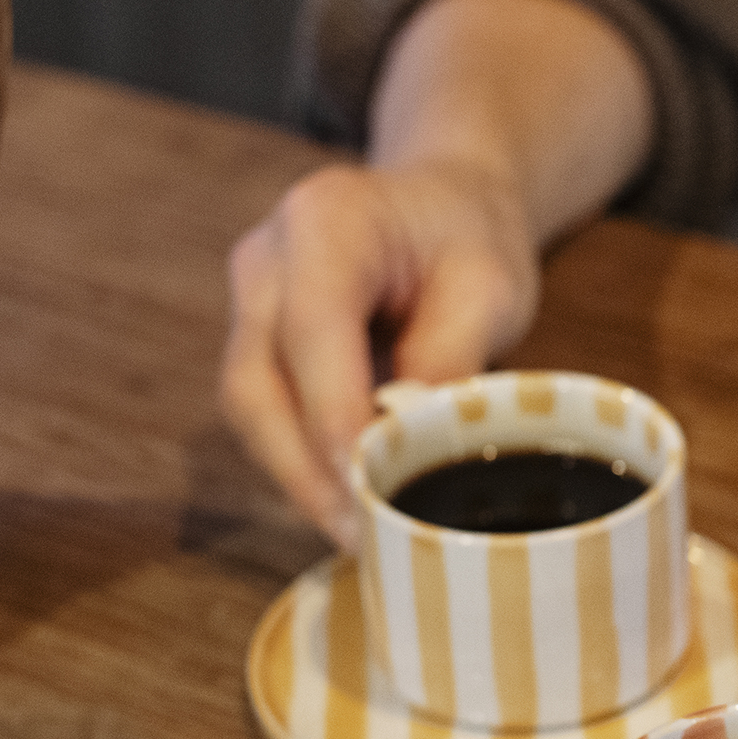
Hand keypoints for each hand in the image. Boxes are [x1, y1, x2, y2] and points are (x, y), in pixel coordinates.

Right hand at [220, 155, 538, 548]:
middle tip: (359, 535)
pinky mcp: (254, 336)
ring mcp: (250, 296)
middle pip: (255, 381)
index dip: (330, 419)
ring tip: (357, 531)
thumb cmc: (469, 237)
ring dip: (296, 476)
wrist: (443, 202)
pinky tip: (345, 499)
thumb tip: (413, 449)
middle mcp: (267, 257)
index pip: (311, 332)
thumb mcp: (490, 287)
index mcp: (326, 221)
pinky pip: (263, 410)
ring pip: (248, 405)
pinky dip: (298, 459)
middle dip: (301, 470)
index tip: (363, 491)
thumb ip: (451, 357)